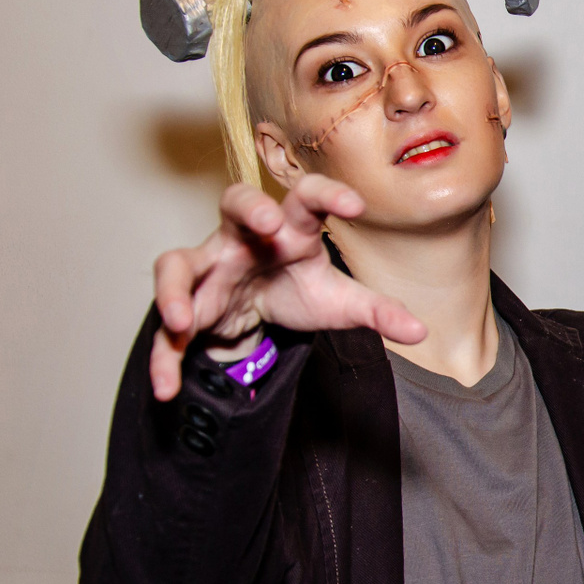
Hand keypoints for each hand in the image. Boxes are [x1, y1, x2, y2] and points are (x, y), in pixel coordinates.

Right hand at [148, 176, 425, 400]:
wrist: (257, 314)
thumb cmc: (297, 289)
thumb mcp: (339, 302)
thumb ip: (378, 312)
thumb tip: (420, 331)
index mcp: (289, 229)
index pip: (306, 199)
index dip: (327, 194)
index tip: (356, 205)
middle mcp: (244, 238)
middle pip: (233, 203)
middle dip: (246, 208)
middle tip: (262, 221)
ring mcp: (209, 268)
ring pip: (178, 264)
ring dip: (176, 291)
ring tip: (184, 322)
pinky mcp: (188, 306)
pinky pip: (166, 330)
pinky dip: (164, 360)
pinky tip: (165, 389)